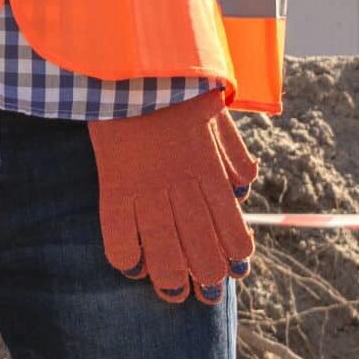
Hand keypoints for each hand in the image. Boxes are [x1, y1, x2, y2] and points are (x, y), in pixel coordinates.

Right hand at [88, 88, 258, 303]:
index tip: (231, 265)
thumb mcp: (215, 116)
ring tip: (170, 289)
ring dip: (170, 280)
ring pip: (164, 256)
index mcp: (210, 174)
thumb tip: (244, 185)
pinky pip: (119, 235)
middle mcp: (182, 189)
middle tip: (203, 290)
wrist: (127, 67)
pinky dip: (126, 258)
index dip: (234, 259)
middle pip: (202, 255)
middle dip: (206, 281)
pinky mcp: (114, 185)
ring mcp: (147, 190)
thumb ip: (233, 155)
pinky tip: (132, 265)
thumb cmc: (173, 90)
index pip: (233, 235)